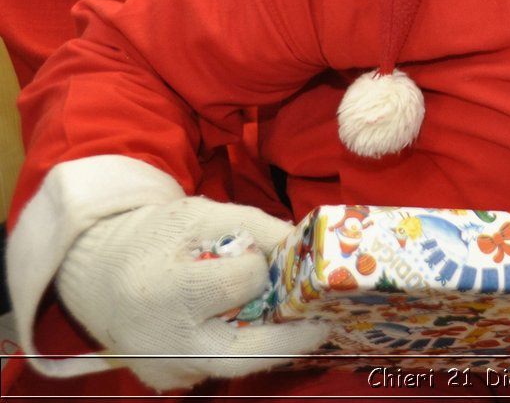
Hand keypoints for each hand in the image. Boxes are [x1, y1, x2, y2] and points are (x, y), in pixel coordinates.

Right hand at [54, 197, 328, 390]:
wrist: (98, 275)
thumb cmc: (153, 240)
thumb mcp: (200, 215)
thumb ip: (256, 226)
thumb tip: (304, 243)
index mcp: (167, 290)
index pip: (240, 285)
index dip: (258, 269)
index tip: (261, 259)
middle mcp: (164, 341)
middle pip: (246, 354)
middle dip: (293, 338)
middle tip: (325, 322)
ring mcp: (164, 368)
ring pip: (237, 365)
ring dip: (270, 344)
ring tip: (293, 321)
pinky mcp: (166, 381)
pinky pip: (216, 368)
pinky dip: (238, 348)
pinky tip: (243, 327)